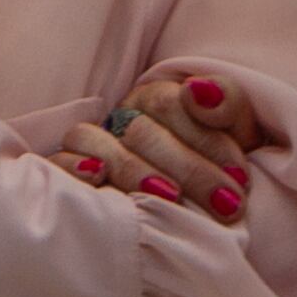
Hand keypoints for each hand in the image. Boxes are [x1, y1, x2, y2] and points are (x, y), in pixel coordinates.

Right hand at [54, 70, 277, 224]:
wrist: (209, 205)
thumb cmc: (222, 166)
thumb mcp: (239, 133)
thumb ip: (228, 105)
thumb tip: (198, 91)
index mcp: (159, 100)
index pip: (171, 104)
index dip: (206, 140)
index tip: (240, 178)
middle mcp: (121, 118)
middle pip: (140, 130)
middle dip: (189, 168)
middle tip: (226, 203)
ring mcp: (93, 146)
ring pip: (94, 141)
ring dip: (133, 169)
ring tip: (170, 198)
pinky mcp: (68, 176)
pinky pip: (56, 162)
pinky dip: (72, 166)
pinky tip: (97, 178)